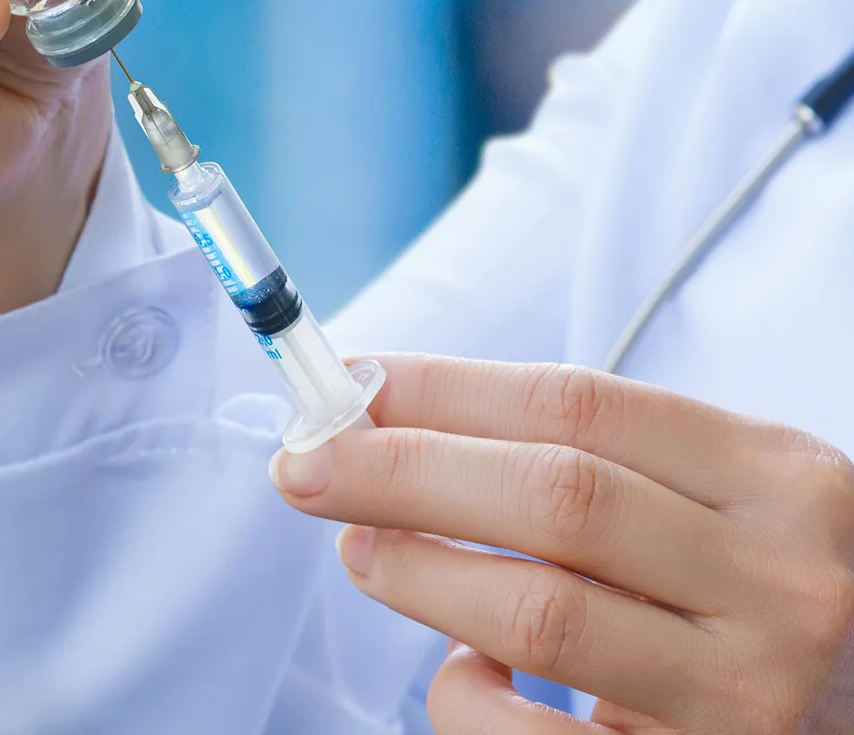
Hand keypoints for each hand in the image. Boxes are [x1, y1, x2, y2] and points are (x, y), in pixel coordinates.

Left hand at [270, 356, 853, 732]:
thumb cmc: (752, 571)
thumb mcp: (716, 488)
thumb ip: (589, 455)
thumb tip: (394, 419)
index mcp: (770, 474)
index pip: (577, 404)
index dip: (445, 387)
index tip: (351, 382)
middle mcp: (774, 579)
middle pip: (552, 496)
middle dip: (403, 470)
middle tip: (307, 460)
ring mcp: (748, 693)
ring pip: (540, 614)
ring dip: (418, 570)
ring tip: (355, 546)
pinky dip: (469, 698)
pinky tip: (458, 666)